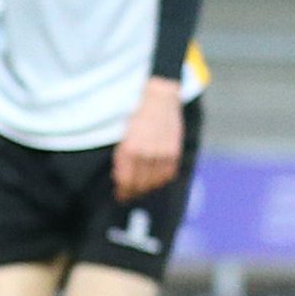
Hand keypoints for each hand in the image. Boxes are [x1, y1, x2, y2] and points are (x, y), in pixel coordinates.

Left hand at [112, 79, 183, 202]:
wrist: (159, 100)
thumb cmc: (136, 118)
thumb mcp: (122, 137)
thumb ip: (122, 159)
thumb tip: (121, 179)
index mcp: (129, 150)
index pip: (126, 181)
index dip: (122, 191)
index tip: (120, 196)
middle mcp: (147, 154)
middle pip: (139, 184)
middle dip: (132, 192)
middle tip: (128, 195)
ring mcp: (162, 154)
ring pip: (154, 182)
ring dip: (146, 188)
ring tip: (140, 189)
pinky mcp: (174, 152)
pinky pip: (168, 174)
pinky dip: (160, 180)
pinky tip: (154, 180)